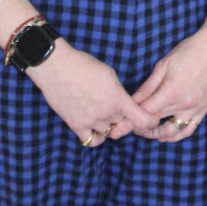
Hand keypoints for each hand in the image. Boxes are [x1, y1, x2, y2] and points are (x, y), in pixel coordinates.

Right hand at [27, 42, 156, 145]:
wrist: (57, 68)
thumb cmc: (84, 65)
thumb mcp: (110, 74)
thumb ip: (118, 92)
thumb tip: (121, 101)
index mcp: (119, 98)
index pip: (142, 119)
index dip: (149, 121)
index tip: (149, 118)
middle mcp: (107, 113)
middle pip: (124, 123)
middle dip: (124, 118)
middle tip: (118, 109)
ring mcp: (91, 121)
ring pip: (108, 132)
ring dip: (108, 125)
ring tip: (102, 114)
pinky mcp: (75, 126)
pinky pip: (90, 141)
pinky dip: (95, 137)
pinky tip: (94, 127)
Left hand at [131, 9, 206, 140]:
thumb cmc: (189, 50)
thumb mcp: (163, 65)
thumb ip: (147, 87)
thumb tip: (132, 102)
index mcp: (171, 91)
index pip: (145, 113)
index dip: (130, 119)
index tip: (121, 122)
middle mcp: (184, 104)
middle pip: (156, 123)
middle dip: (139, 127)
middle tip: (129, 126)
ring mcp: (196, 109)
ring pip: (172, 132)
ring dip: (156, 135)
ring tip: (146, 131)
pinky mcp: (204, 109)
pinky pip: (189, 130)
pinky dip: (176, 136)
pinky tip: (166, 135)